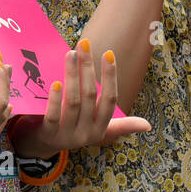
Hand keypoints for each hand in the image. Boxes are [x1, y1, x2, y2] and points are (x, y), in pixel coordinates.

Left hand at [8, 40, 150, 157]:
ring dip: (72, 75)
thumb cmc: (73, 130)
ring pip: (72, 102)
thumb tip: (148, 126)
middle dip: (88, 68)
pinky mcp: (48, 135)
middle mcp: (86, 133)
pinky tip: (55, 82)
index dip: (110, 77)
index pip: (110, 100)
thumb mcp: (99, 129)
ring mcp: (67, 135)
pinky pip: (53, 115)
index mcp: (101, 128)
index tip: (108, 53)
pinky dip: (54, 99)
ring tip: (69, 54)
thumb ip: (121, 125)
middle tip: (83, 44)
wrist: (42, 146)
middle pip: (90, 96)